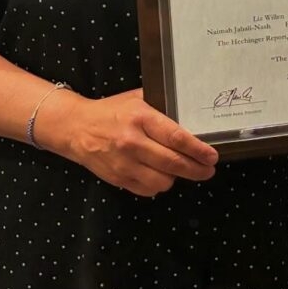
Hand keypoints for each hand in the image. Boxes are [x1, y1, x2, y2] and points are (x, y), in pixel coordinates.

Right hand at [51, 88, 217, 196]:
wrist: (75, 128)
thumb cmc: (111, 111)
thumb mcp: (137, 99)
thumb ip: (162, 106)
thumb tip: (190, 114)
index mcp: (141, 118)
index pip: (176, 137)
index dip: (198, 149)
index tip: (212, 156)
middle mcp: (133, 142)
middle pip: (173, 163)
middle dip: (196, 169)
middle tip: (208, 170)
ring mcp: (124, 163)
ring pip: (162, 180)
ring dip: (176, 178)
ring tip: (182, 170)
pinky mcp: (117, 178)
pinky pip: (147, 190)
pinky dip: (158, 185)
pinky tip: (160, 175)